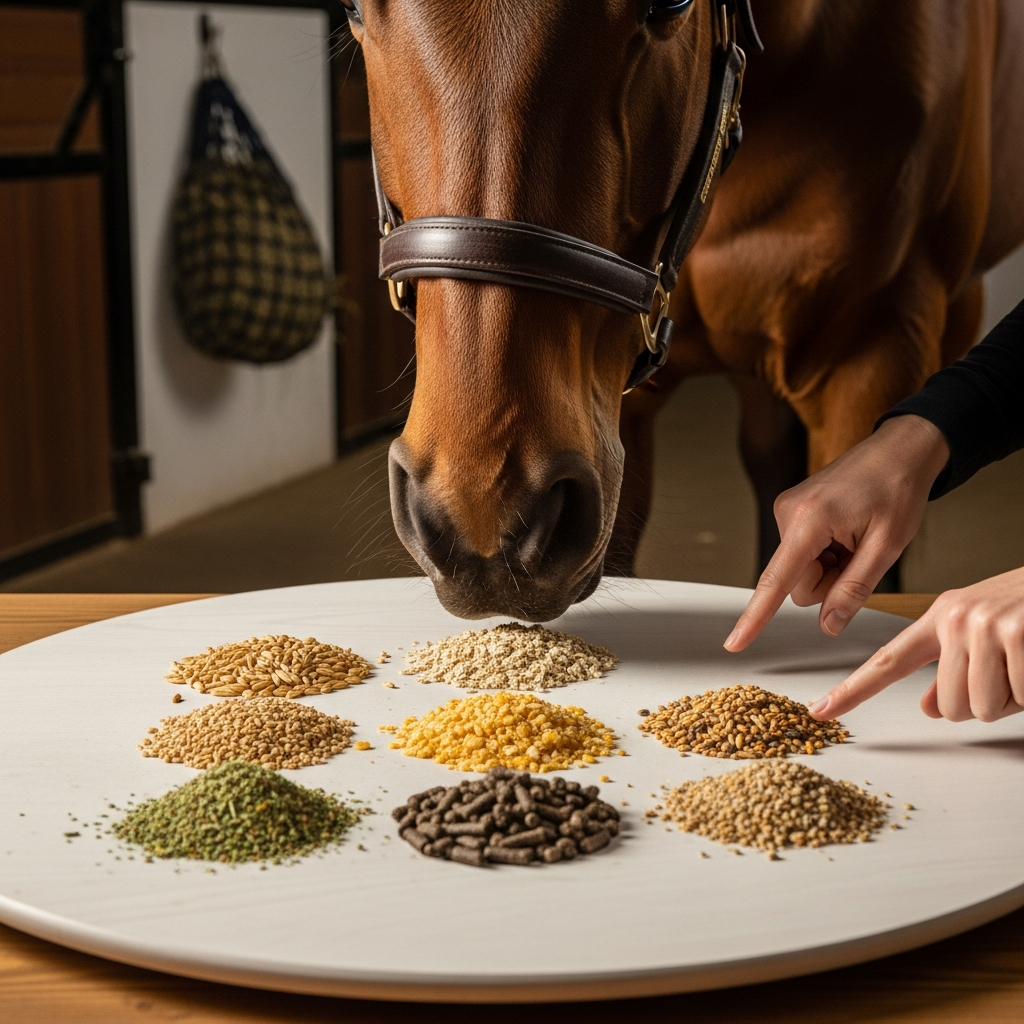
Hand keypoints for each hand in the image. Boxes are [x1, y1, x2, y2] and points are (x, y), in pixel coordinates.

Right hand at [724, 415, 949, 651]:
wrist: (900, 449)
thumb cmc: (898, 490)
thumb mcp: (887, 546)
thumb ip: (854, 589)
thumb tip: (828, 626)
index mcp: (809, 521)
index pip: (776, 581)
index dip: (755, 617)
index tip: (734, 643)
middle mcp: (787, 514)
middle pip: (796, 583)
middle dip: (829, 581)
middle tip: (861, 555)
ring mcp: (787, 511)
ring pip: (801, 571)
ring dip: (831, 567)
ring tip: (857, 539)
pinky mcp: (792, 512)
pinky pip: (804, 554)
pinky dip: (828, 553)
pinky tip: (848, 532)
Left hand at [808, 566, 1023, 720]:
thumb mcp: (983, 631)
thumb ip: (951, 668)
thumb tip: (929, 707)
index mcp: (941, 617)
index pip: (888, 660)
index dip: (852, 690)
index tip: (820, 711)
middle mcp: (956, 618)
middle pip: (952, 707)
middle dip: (985, 703)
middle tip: (1009, 670)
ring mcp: (985, 626)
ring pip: (984, 708)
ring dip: (1012, 699)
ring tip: (1023, 662)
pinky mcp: (1016, 635)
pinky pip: (1018, 697)